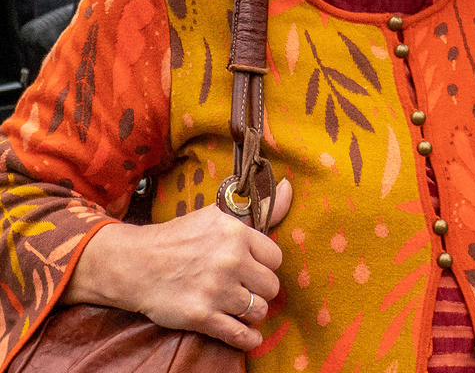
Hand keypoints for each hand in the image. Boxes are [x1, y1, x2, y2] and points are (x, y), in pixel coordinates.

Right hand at [64, 178, 292, 350]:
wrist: (133, 264)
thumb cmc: (178, 238)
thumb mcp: (216, 215)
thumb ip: (257, 208)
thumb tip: (288, 188)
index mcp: (236, 234)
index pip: (275, 258)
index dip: (265, 266)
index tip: (253, 268)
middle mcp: (231, 261)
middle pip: (271, 286)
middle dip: (260, 290)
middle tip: (246, 290)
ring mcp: (217, 290)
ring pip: (259, 310)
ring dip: (252, 313)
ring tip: (241, 308)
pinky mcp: (202, 316)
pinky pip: (239, 334)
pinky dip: (248, 339)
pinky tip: (249, 337)